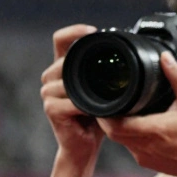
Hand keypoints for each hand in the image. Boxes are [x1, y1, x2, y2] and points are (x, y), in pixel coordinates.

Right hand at [41, 24, 105, 163]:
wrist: (84, 146)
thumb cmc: (95, 117)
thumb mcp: (103, 89)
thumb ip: (105, 72)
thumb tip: (128, 52)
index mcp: (63, 67)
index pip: (60, 39)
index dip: (74, 31)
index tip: (93, 32)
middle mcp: (51, 78)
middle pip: (64, 60)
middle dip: (86, 68)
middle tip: (108, 79)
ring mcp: (48, 94)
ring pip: (67, 80)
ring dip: (86, 89)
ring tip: (100, 100)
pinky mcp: (51, 109)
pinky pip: (70, 101)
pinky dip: (85, 106)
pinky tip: (93, 111)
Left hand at [98, 52, 176, 176]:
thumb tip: (166, 59)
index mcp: (152, 130)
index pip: (114, 125)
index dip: (104, 114)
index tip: (104, 101)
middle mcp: (144, 145)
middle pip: (112, 133)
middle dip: (108, 119)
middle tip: (111, 103)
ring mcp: (143, 156)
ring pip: (120, 141)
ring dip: (119, 128)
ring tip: (123, 112)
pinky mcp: (147, 162)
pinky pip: (130, 148)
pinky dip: (129, 137)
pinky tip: (139, 127)